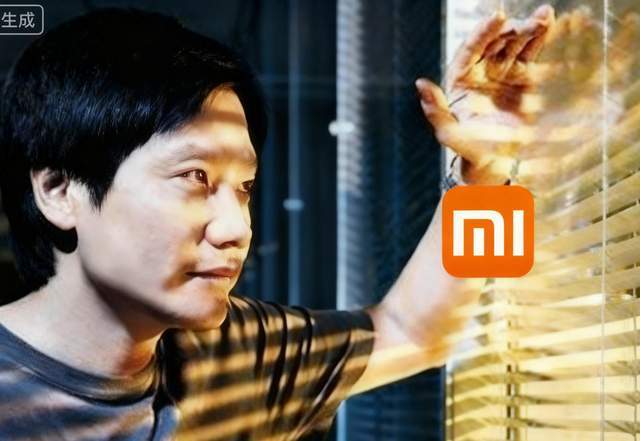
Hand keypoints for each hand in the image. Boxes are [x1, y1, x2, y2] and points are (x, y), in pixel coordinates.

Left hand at [416, 5, 554, 184]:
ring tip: (545, 14)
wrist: (495, 162)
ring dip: (528, 28)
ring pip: (514, 44)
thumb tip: (420, 84)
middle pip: (494, 43)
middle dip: (510, 29)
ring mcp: (501, 72)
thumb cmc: (468, 149)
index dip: (483, 33)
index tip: (497, 17)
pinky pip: (529, 54)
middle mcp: (479, 71)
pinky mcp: (521, 77)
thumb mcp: (449, 134)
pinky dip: (539, 39)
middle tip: (526, 21)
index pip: (470, 50)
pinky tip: (549, 23)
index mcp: (460, 79)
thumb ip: (435, 111)